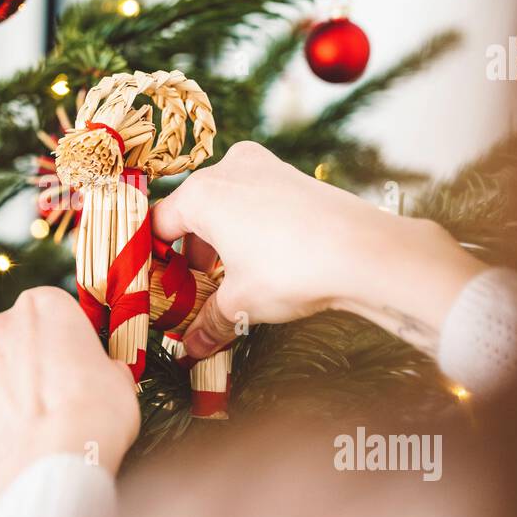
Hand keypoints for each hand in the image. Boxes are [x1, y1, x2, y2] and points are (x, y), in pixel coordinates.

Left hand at [0, 287, 140, 495]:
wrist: (61, 460)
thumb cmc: (100, 416)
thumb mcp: (120, 382)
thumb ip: (104, 369)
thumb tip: (106, 373)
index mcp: (43, 307)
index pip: (46, 307)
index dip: (58, 336)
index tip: (70, 362)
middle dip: (9, 354)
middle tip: (33, 391)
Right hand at [151, 141, 484, 358]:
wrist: (365, 251)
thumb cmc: (292, 269)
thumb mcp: (242, 303)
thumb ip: (209, 323)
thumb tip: (191, 349)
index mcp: (201, 194)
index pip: (158, 225)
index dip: (152, 260)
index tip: (157, 287)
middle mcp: (228, 170)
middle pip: (192, 214)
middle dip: (190, 255)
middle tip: (193, 292)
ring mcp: (263, 167)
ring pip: (225, 205)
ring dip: (221, 242)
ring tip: (228, 282)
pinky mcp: (292, 175)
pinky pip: (254, 200)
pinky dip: (248, 228)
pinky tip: (260, 262)